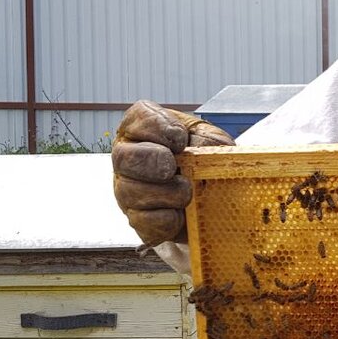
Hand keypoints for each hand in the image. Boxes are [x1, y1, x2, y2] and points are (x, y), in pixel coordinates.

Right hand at [112, 100, 233, 245]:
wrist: (213, 200)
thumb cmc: (206, 162)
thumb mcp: (212, 144)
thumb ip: (207, 141)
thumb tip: (200, 150)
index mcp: (144, 129)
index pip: (139, 117)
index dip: (159, 127)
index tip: (181, 140)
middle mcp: (129, 158)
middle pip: (124, 157)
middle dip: (153, 160)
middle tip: (174, 167)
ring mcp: (128, 190)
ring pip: (130, 191)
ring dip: (166, 192)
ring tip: (187, 192)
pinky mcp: (137, 220)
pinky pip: (143, 221)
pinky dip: (167, 219)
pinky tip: (181, 214)